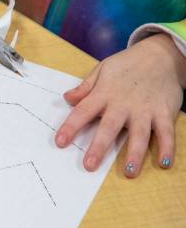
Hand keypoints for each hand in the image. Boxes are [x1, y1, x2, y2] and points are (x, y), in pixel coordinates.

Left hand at [55, 34, 185, 176]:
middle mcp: (123, 104)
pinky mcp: (164, 112)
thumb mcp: (102, 70)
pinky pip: (166, 133)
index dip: (70, 127)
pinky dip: (167, 148)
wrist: (161, 55)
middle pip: (109, 127)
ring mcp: (145, 109)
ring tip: (129, 172)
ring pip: (139, 134)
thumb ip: (85, 87)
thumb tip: (67, 99)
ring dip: (134, 154)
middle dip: (99, 147)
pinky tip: (164, 164)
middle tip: (89, 166)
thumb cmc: (127, 65)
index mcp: (104, 93)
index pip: (83, 112)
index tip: (60, 142)